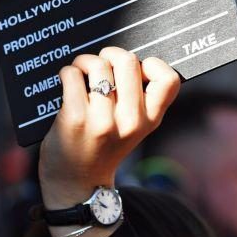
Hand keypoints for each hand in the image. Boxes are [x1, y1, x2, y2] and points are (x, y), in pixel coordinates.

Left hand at [38, 47, 180, 209]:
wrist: (76, 182)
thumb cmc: (103, 145)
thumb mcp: (135, 128)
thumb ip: (140, 99)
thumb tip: (127, 57)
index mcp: (150, 120)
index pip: (169, 78)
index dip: (151, 64)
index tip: (136, 71)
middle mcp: (131, 121)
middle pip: (128, 60)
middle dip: (110, 54)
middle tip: (101, 66)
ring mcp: (103, 120)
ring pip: (98, 65)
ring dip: (85, 62)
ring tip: (81, 73)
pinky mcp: (75, 119)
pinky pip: (73, 74)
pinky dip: (68, 72)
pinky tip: (68, 83)